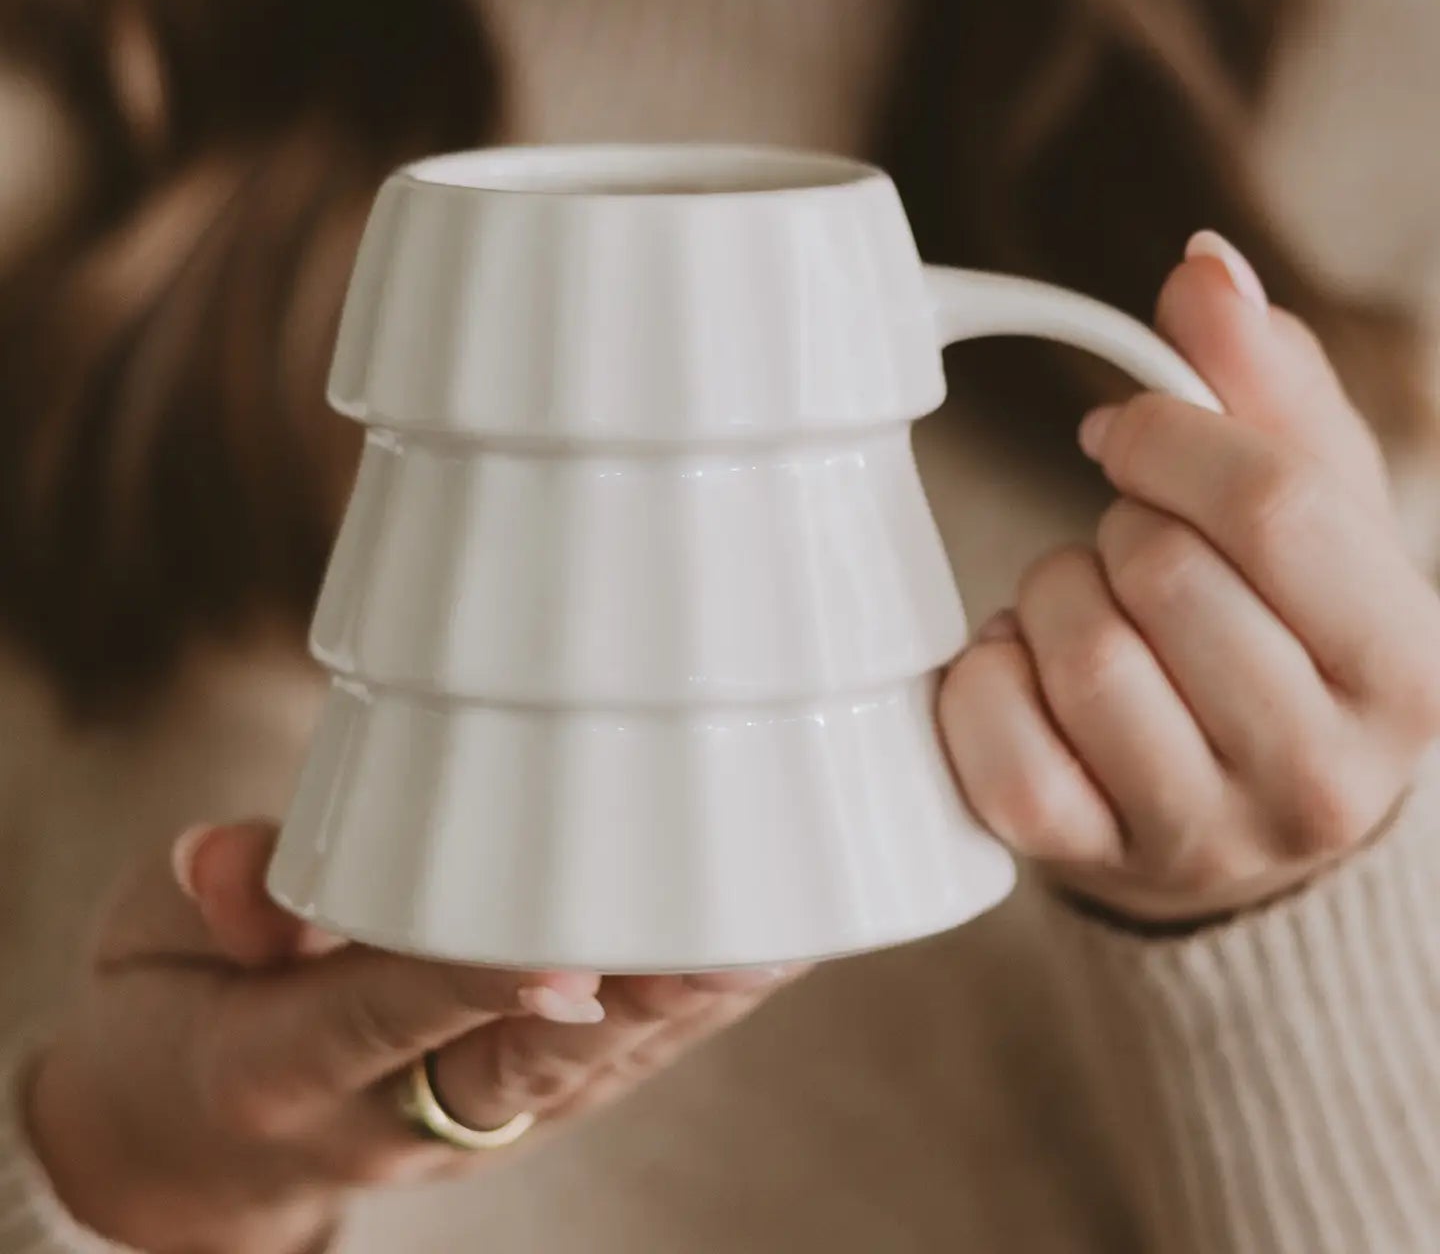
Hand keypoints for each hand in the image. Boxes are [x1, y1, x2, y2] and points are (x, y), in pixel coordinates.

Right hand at [29, 822, 795, 1253]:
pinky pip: (609, 1070)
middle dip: (631, 1008)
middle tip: (727, 946)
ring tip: (780, 939)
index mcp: (280, 1066)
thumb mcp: (149, 944)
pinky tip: (758, 958)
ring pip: (588, 1076)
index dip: (477, 988)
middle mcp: (386, 1113)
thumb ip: (209, 901)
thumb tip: (231, 859)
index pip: (388, 1019)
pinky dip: (683, 1018)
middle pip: (521, 1070)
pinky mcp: (511, 1108)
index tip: (569, 962)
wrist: (184, 1142)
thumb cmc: (175, 1010)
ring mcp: (461, 1122)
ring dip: (687, 1012)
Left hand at [939, 235, 1439, 925]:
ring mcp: (1202, 834)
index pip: (1274, 507)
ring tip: (1084, 611)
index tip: (1129, 435)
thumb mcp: (1317, 511)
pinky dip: (986, 680)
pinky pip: (997, 745)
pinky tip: (1027, 674)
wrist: (1240, 810)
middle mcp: (1319, 773)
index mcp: (1404, 667)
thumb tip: (1205, 267)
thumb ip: (1268, 382)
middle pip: (1160, 571)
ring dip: (1051, 597)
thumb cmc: (1279, 639)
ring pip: (1078, 652)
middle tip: (1126, 545)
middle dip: (1117, 524)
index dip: (1173, 438)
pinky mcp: (1088, 859)